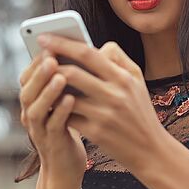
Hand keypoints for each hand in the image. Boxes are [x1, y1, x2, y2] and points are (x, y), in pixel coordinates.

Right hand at [18, 49, 87, 188]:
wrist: (65, 167)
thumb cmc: (67, 128)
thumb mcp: (61, 103)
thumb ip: (61, 82)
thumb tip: (74, 52)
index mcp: (32, 102)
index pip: (27, 77)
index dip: (36, 61)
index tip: (49, 44)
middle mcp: (30, 114)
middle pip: (27, 90)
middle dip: (39, 73)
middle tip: (52, 56)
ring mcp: (39, 131)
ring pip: (37, 109)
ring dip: (48, 91)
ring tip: (61, 75)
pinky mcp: (52, 144)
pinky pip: (53, 126)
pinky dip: (60, 112)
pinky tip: (72, 100)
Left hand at [36, 34, 166, 174]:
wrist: (151, 149)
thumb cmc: (140, 111)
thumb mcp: (137, 80)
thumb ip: (118, 59)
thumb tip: (94, 45)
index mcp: (123, 77)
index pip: (88, 53)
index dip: (62, 44)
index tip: (44, 38)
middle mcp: (115, 94)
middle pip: (72, 73)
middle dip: (50, 64)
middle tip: (37, 60)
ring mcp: (104, 114)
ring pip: (66, 96)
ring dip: (51, 89)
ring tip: (42, 83)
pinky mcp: (96, 132)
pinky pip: (68, 116)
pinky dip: (58, 109)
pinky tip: (52, 105)